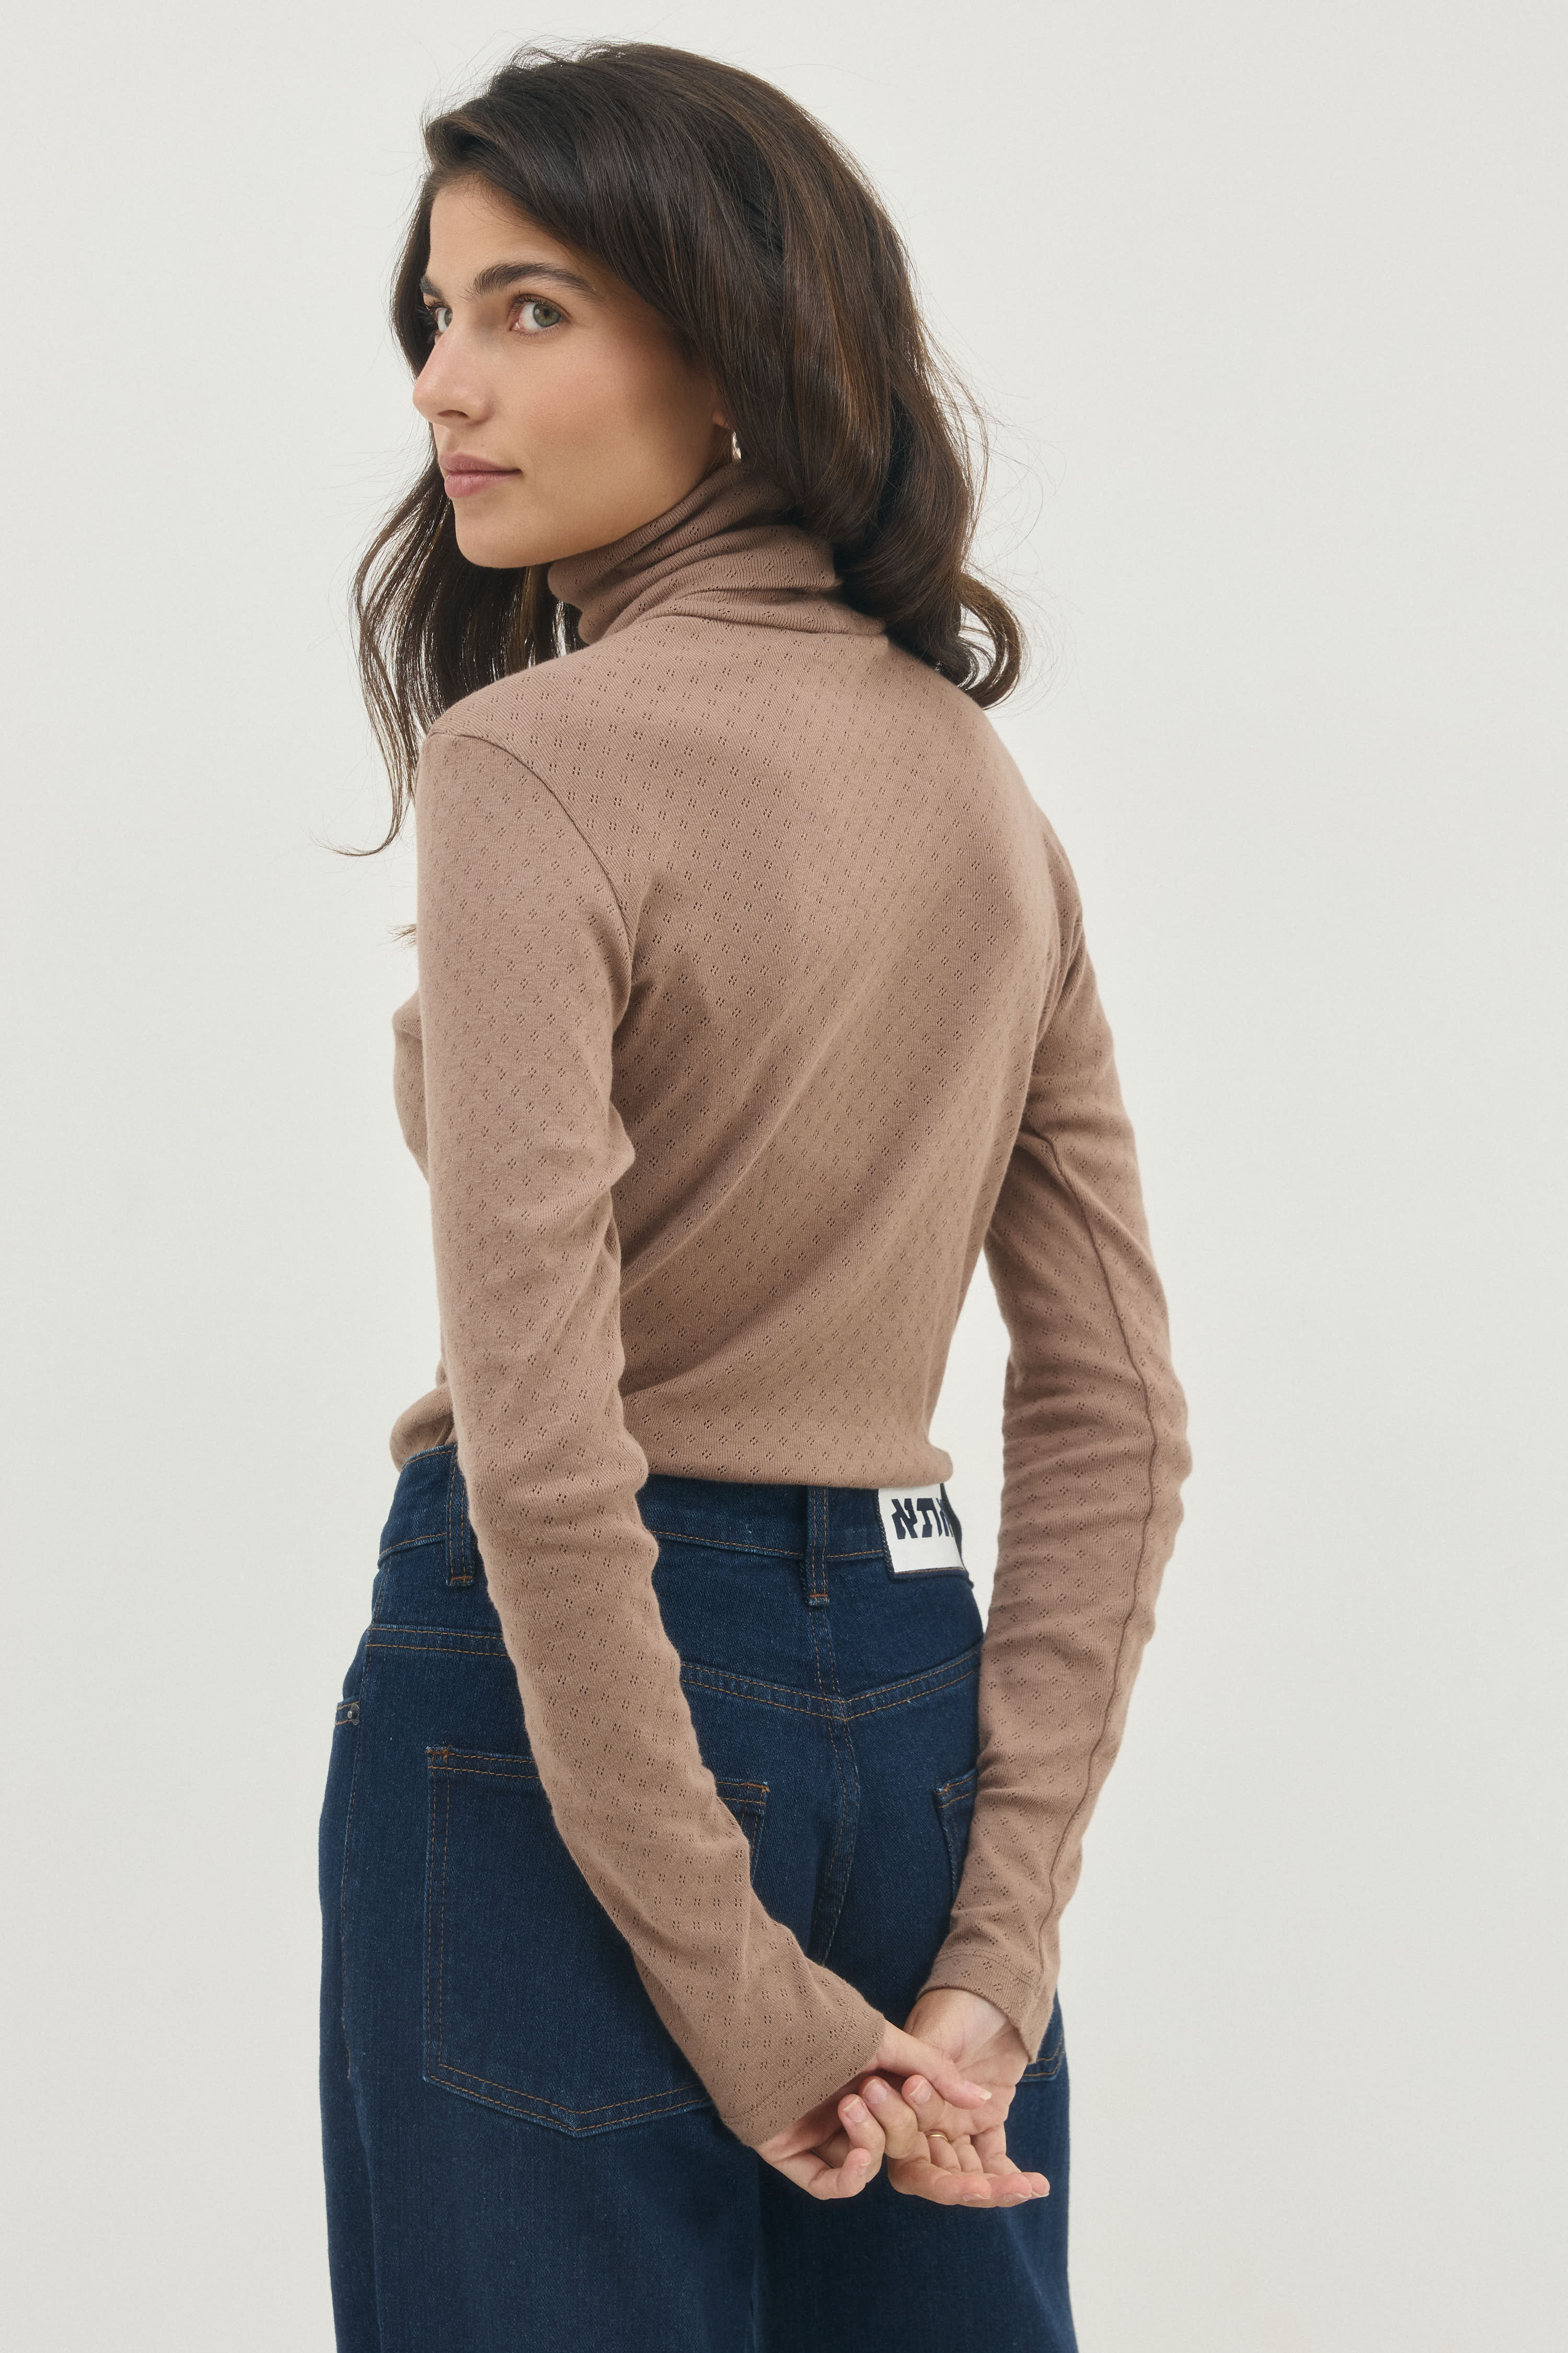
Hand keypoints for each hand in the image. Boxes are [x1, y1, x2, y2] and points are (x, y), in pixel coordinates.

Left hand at [753, 2017, 994, 2199]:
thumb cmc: (824, 2021)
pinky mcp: (789, 2152)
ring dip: (869, 2144)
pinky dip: (849, 2178)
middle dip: (892, 2125)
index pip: (909, 2120)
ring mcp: (816, 2133)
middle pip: (887, 2144)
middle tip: (871, 2089)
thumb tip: (986, 2101)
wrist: (762, 2015)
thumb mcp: (888, 2044)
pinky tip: (859, 2155)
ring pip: (859, 2163)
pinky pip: (826, 2184)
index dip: (927, 2120)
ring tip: (852, 2107)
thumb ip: (936, 2073)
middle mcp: (843, 2110)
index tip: (929, 2101)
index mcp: (869, 2083)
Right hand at [859, 1988, 1049, 2208]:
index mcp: (900, 2102)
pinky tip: (1035, 2184)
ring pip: (969, 2169)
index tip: (958, 2174)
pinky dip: (1011, 2171)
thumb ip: (928, 2070)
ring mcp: (956, 2123)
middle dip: (964, 2186)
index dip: (925, 2170)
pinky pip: (994, 2155)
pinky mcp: (985, 2121)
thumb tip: (918, 2099)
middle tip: (989, 2191)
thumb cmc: (956, 2005)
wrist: (993, 1990)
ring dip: (995, 2184)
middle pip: (938, 2171)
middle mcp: (924, 2121)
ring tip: (1025, 2188)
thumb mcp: (938, 2034)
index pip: (904, 2152)